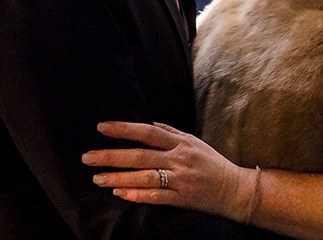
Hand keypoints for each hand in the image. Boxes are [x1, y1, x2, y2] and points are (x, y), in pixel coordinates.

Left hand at [82, 121, 255, 220]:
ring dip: (119, 178)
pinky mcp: (182, 199)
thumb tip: (149, 124)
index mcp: (180, 143)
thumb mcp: (193, 141)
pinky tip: (120, 194)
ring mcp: (180, 180)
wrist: (233, 189)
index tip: (102, 128)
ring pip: (144, 177)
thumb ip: (171, 132)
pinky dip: (137, 195)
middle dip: (111, 156)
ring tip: (98, 178)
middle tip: (88, 157)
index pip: (147, 133)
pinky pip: (156, 197)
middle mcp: (178, 159)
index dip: (124, 129)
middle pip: (140, 155)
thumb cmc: (211, 163)